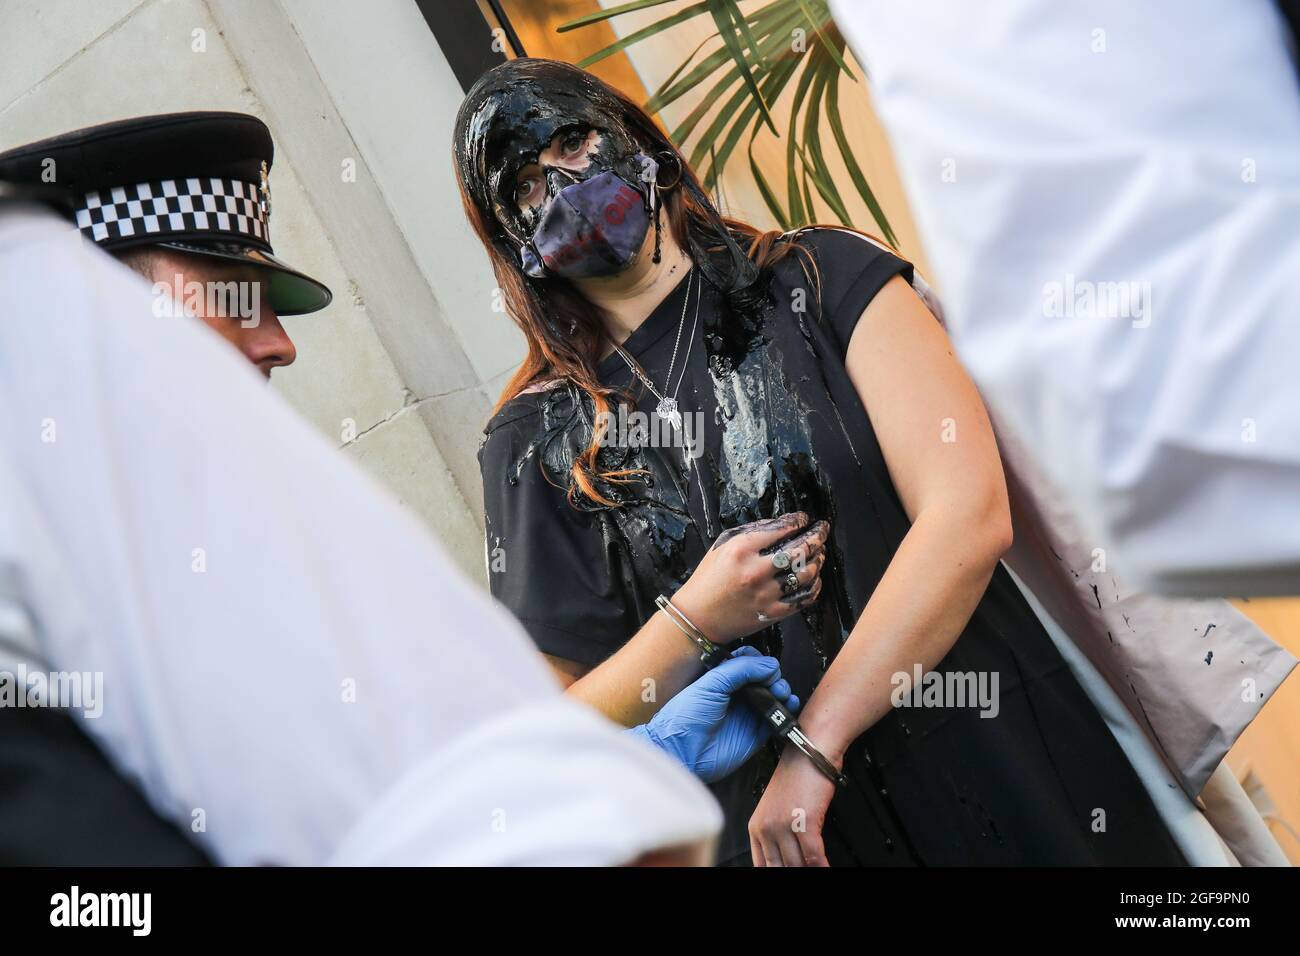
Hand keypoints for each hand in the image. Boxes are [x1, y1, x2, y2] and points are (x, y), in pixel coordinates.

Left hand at [627, 647, 799, 782]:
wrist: (682, 751)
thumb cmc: (686, 716)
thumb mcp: (710, 684)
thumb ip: (739, 669)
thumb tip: (769, 664)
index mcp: (722, 679)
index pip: (747, 662)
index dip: (758, 660)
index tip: (763, 664)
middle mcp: (736, 695)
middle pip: (764, 678)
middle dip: (773, 676)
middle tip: (772, 681)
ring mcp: (746, 714)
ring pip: (774, 697)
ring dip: (782, 690)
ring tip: (781, 692)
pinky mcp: (755, 734)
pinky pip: (777, 720)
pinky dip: (787, 711)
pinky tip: (788, 705)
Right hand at [672, 512, 829, 643]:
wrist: (698, 617)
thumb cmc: (708, 579)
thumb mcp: (721, 546)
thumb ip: (750, 533)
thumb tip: (779, 524)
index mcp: (741, 550)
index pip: (780, 529)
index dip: (797, 521)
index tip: (803, 518)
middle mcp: (756, 571)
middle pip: (799, 550)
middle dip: (816, 536)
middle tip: (822, 530)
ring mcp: (767, 594)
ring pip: (806, 573)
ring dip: (818, 560)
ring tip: (820, 552)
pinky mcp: (773, 612)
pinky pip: (803, 598)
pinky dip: (814, 586)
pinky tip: (815, 578)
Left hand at [748, 742, 838, 866]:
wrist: (811, 750)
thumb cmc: (799, 775)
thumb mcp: (778, 807)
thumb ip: (778, 834)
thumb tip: (790, 858)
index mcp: (756, 826)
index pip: (761, 864)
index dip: (776, 871)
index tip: (787, 872)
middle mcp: (766, 827)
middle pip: (779, 867)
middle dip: (794, 870)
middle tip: (807, 871)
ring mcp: (783, 826)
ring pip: (797, 864)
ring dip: (810, 868)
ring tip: (819, 868)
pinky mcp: (804, 822)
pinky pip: (813, 856)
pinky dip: (822, 866)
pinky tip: (826, 867)